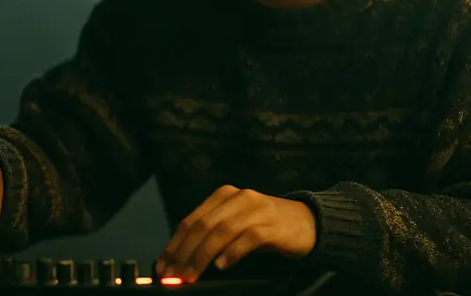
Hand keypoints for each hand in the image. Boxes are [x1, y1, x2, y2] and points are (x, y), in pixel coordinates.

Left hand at [155, 185, 316, 282]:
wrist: (308, 222)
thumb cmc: (267, 226)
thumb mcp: (236, 224)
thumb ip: (212, 235)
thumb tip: (181, 259)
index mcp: (224, 195)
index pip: (191, 220)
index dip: (174, 245)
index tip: (162, 266)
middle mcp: (238, 198)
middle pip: (202, 226)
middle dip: (183, 253)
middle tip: (172, 276)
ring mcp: (256, 210)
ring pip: (221, 232)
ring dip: (201, 256)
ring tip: (190, 276)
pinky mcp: (273, 225)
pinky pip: (248, 238)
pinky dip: (232, 253)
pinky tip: (222, 266)